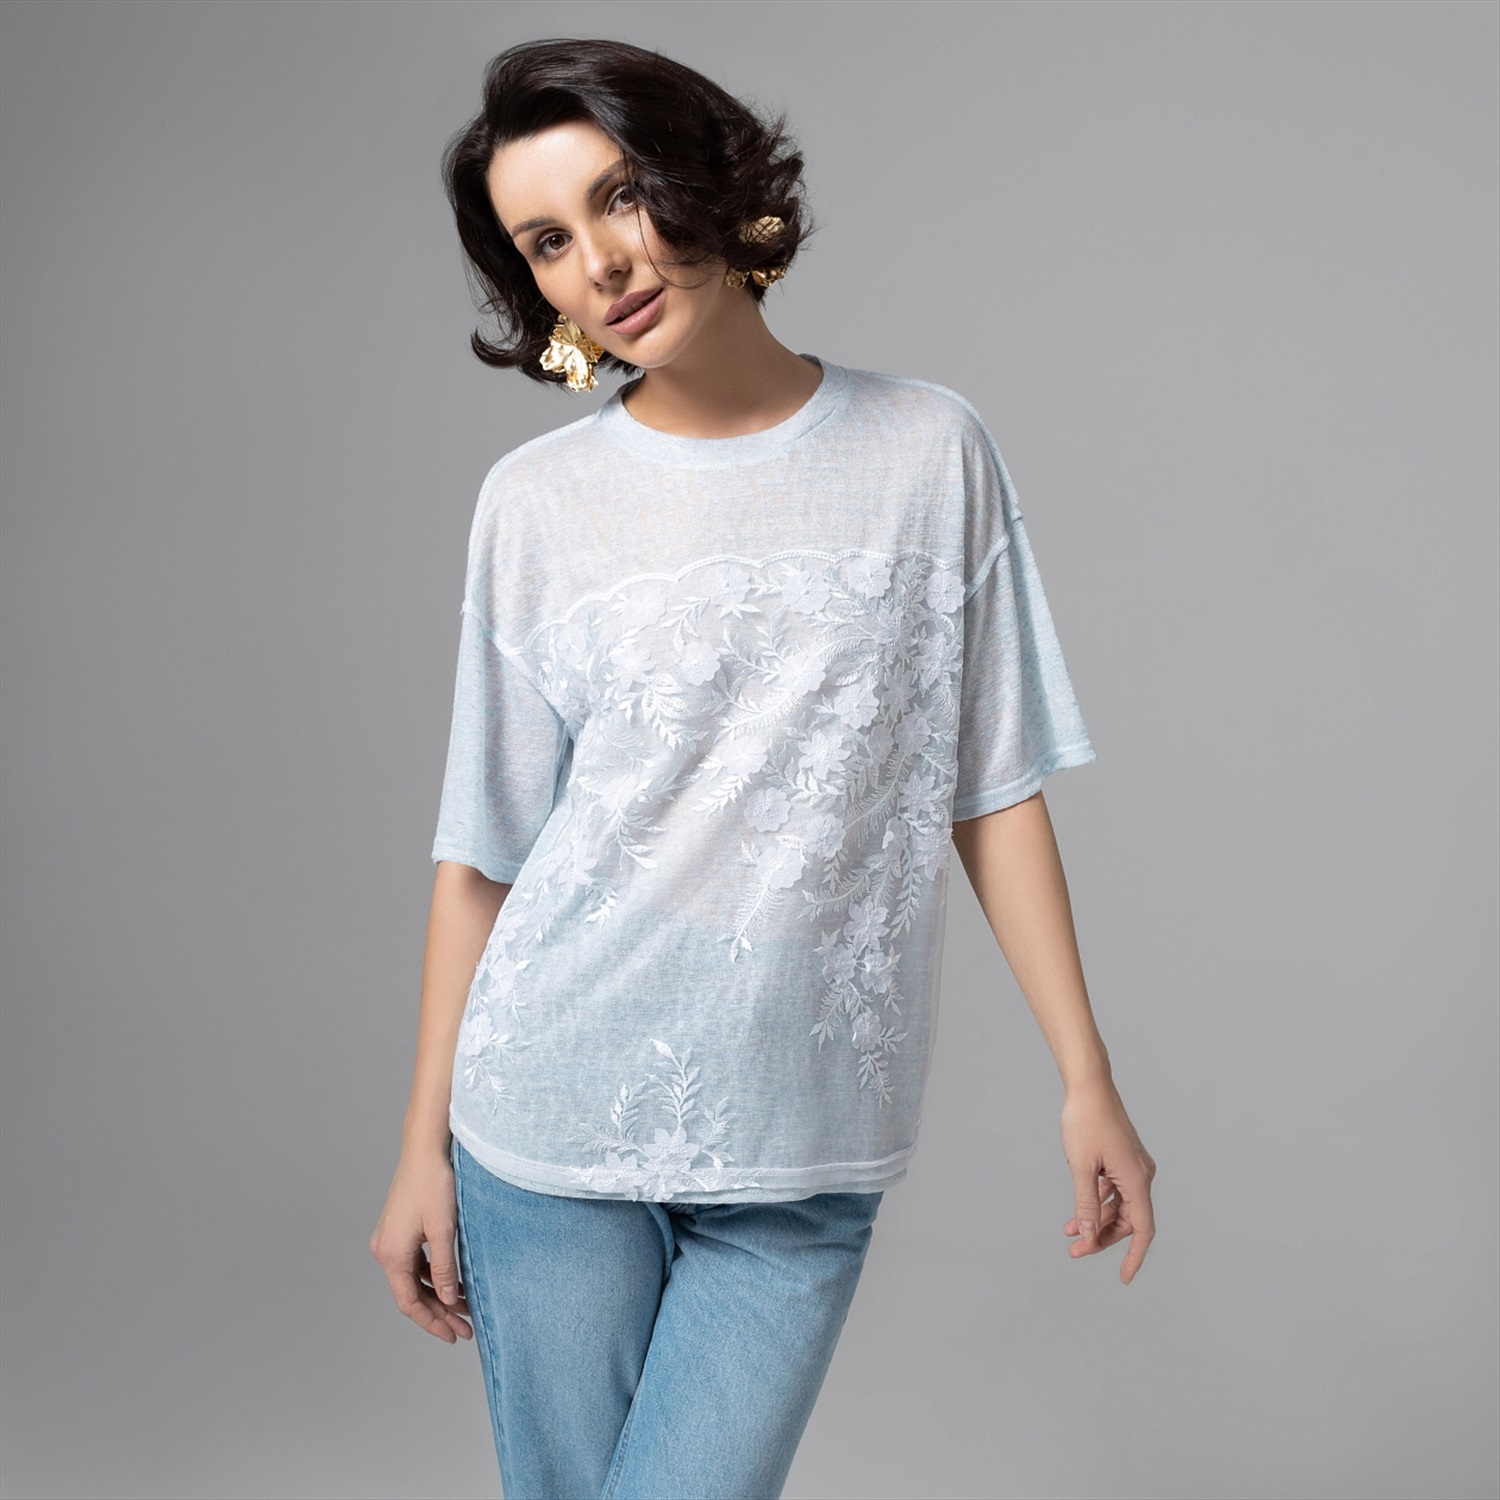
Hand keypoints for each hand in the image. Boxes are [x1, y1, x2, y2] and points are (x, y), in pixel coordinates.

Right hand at [369, 1143, 473, 1342]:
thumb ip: (445, 1268)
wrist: (424, 1148)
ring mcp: (390, 1239)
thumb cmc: (434, 1183)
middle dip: (439, 1312)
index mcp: (391, 1254)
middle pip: (411, 1294)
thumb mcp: (444, 1229)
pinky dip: (433, 1275)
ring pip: (414, 1279)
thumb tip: (449, 1299)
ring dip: (438, 1294)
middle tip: (465, 1329)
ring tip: (465, 1309)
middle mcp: (384, 1250)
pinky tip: (455, 1281)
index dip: (432, 1322)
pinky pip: (415, 1263)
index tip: (453, 1336)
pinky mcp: (399, 1230)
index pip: (409, 1302)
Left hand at [1059, 1080, 1156, 1283]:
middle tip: (1075, 1251)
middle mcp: (1141, 1174)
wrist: (1089, 1085)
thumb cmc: (1085, 1121)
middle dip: (1102, 1238)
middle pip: (1128, 1220)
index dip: (1134, 1256)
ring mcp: (1133, 1166)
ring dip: (1096, 1221)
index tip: (1124, 1278)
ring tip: (1069, 1233)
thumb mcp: (1081, 1166)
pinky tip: (1077, 1211)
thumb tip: (1088, 1234)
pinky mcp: (1123, 1159)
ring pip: (1119, 1206)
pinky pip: (1114, 1190)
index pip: (1143, 1229)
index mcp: (1137, 1179)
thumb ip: (1085, 1203)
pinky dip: (1097, 1202)